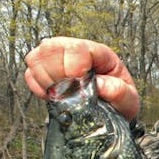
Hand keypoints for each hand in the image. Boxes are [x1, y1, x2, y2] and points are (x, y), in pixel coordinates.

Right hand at [24, 37, 140, 121]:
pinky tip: (50, 95)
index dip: (73, 66)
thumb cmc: (119, 102)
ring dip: (44, 79)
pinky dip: (36, 86)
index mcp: (100, 54)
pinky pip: (29, 72)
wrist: (109, 111)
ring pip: (36, 56)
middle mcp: (76, 51)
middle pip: (51, 47)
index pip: (77, 48)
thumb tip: (99, 84)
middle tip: (65, 92)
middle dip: (54, 73)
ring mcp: (58, 58)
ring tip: (58, 94)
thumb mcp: (129, 101)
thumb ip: (119, 92)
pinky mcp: (45, 70)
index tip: (77, 83)